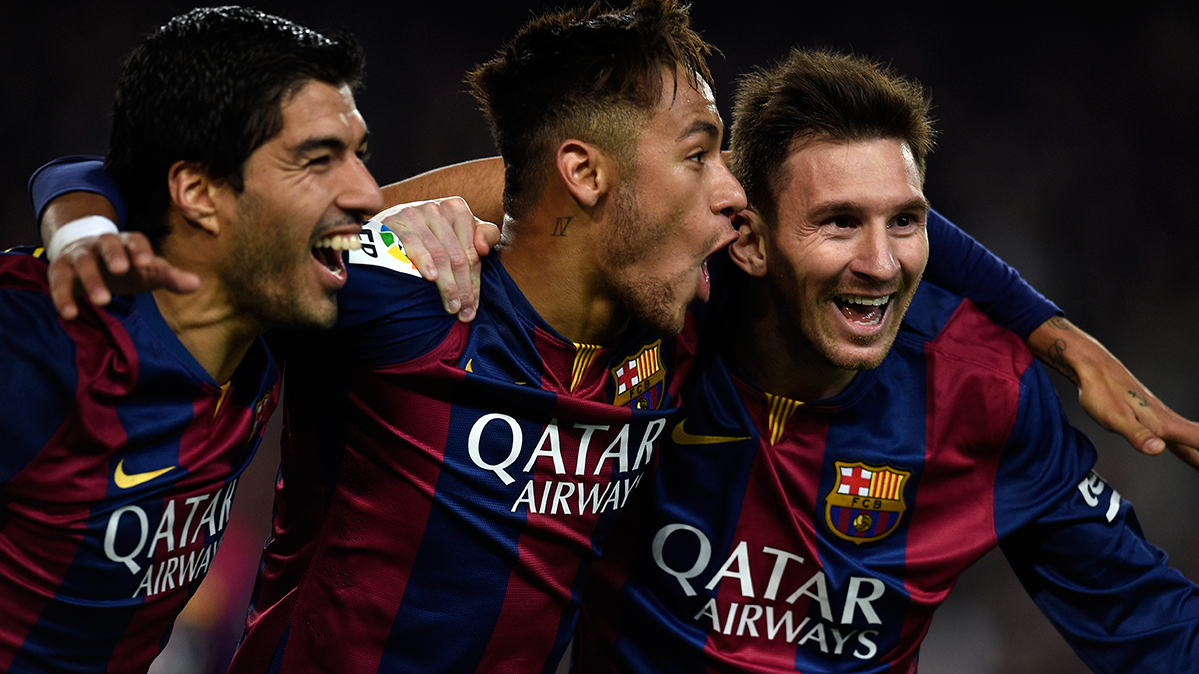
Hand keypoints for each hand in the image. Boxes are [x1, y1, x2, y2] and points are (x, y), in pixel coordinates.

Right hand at [50, 232, 199, 319]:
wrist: (87, 256)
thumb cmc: (126, 266)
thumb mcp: (147, 271)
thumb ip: (169, 277)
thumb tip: (196, 284)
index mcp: (127, 242)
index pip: (136, 239)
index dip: (141, 250)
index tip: (148, 263)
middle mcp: (102, 244)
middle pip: (107, 243)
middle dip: (114, 255)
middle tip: (122, 271)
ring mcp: (80, 255)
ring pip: (83, 262)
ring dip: (91, 280)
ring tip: (103, 302)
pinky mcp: (60, 270)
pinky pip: (59, 281)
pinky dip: (63, 297)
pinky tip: (70, 315)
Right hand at [374, 197, 499, 321]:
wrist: (390, 226)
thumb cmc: (432, 233)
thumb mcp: (461, 231)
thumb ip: (484, 235)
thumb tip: (484, 249)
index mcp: (457, 209)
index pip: (472, 252)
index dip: (474, 282)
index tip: (472, 306)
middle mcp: (438, 208)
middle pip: (457, 256)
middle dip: (463, 288)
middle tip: (463, 312)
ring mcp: (416, 214)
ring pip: (440, 255)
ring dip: (447, 284)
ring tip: (450, 306)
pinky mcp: (396, 222)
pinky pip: (414, 245)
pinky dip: (424, 262)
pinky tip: (431, 278)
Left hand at [1029, 316, 1198, 468]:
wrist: (1094, 367)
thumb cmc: (1100, 393)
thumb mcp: (1113, 418)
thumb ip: (1136, 434)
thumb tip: (1159, 450)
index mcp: (1164, 425)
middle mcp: (1169, 421)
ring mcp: (1162, 418)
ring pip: (1194, 438)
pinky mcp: (1153, 416)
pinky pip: (1182, 434)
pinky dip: (1195, 443)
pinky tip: (1191, 447)